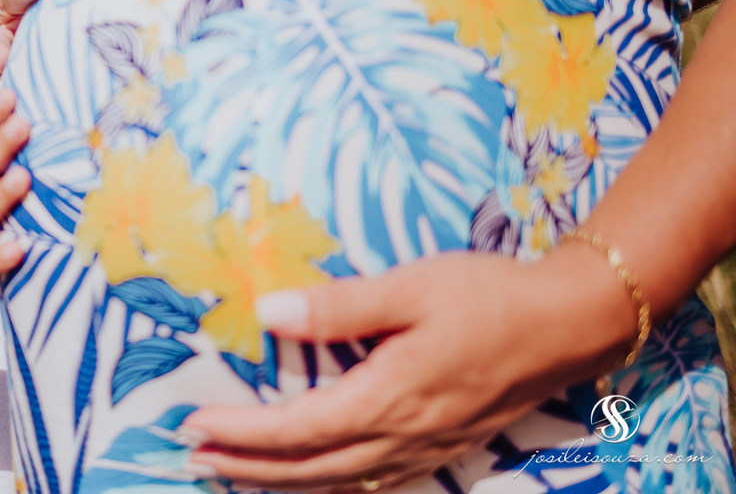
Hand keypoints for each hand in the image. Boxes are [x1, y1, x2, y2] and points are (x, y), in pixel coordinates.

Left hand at [180, 250, 633, 491]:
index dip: (241, 434)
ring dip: (280, 483)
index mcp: (388, 397)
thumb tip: (267, 312)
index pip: (295, 430)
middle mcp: (402, 437)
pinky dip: (327, 486)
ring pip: (338, 484)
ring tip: (235, 473)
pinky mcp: (442, 448)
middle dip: (246, 468)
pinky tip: (312, 479)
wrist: (568, 325)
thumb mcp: (410, 287)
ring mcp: (425, 450)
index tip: (193, 425)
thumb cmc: (488, 297)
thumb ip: (337, 306)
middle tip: (194, 458)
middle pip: (308, 470)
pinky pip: (371, 484)